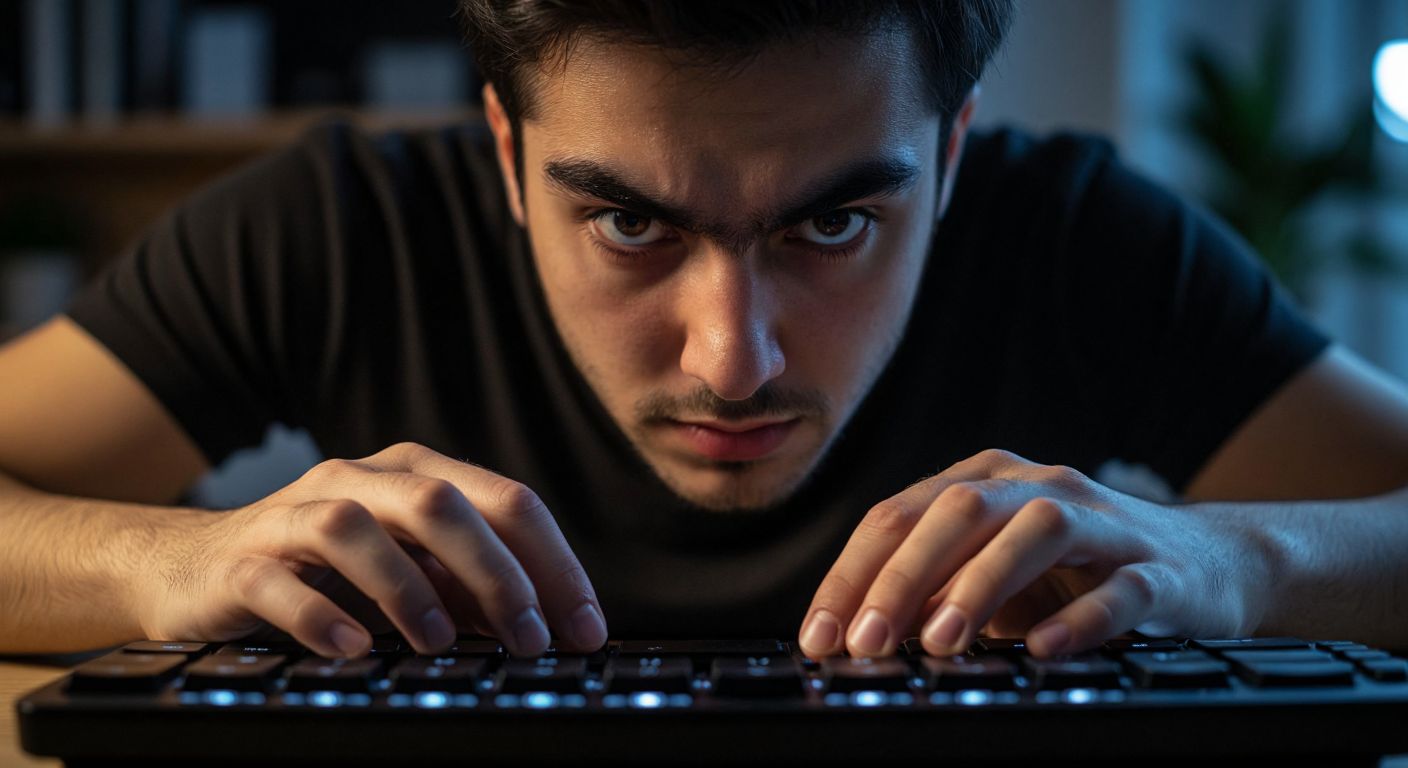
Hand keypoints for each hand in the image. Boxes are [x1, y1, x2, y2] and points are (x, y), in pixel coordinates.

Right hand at [137, 442, 606, 657]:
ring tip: (441, 643)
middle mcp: (360, 481)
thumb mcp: (410, 572)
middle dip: (497, 574)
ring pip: (356, 527)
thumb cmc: (324, 573)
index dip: (554, 565)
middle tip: (531, 642)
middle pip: (439, 504)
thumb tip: (548, 626)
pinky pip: (278, 579)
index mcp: (415, 474)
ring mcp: (295, 514)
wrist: (195, 570)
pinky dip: (319, 614)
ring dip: (408, 586)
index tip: (586, 630)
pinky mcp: (240, 559)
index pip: (505, 503)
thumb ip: (469, 587)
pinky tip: (354, 649)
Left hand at [797, 449, 1271, 657]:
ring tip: (941, 642)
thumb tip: (854, 634)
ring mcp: (1103, 523)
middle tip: (866, 642)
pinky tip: (1043, 648)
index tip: (819, 636)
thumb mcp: (994, 574)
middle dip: (901, 577)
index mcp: (985, 481)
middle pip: (957, 512)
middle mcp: (1038, 487)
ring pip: (1034, 531)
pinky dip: (1080, 618)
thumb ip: (933, 590)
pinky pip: (1120, 588)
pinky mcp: (1159, 569)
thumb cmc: (1078, 572)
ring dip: (980, 585)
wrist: (1211, 564)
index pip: (900, 515)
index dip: (853, 574)